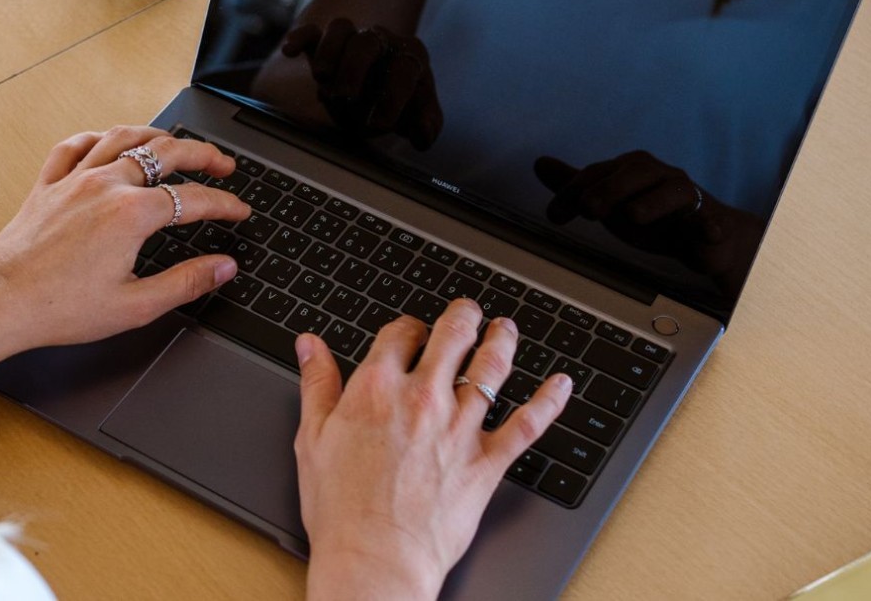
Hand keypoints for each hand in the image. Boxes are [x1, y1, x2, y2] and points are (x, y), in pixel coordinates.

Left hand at [0, 126, 251, 364]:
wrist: (1, 304)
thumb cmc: (60, 308)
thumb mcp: (135, 306)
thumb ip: (186, 282)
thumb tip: (223, 267)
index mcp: (130, 215)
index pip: (193, 199)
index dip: (224, 203)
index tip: (239, 210)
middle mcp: (104, 186)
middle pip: (164, 153)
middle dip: (202, 154)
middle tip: (223, 163)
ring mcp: (73, 181)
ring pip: (122, 138)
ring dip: (156, 135)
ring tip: (175, 143)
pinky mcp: (46, 186)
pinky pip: (74, 147)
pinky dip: (97, 138)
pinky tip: (107, 143)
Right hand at [281, 18, 443, 149]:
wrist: (377, 99)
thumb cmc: (400, 107)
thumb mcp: (418, 119)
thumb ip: (427, 126)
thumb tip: (424, 135)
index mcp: (411, 55)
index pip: (404, 67)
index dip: (393, 96)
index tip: (380, 123)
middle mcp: (382, 40)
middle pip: (368, 41)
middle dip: (355, 68)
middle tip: (346, 96)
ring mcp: (352, 39)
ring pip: (340, 28)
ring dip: (329, 52)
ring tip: (322, 79)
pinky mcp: (325, 43)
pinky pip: (311, 32)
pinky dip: (300, 37)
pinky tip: (290, 51)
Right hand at [296, 300, 571, 599]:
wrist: (375, 559)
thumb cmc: (341, 509)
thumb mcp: (313, 438)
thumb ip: (316, 385)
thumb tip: (310, 346)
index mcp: (377, 389)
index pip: (399, 334)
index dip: (407, 326)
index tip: (410, 331)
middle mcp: (423, 399)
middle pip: (452, 337)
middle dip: (462, 317)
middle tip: (467, 311)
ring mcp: (459, 429)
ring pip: (492, 368)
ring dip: (502, 340)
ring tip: (505, 329)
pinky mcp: (486, 462)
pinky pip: (527, 424)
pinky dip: (548, 401)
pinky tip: (559, 384)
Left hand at [533, 151, 763, 289]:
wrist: (703, 238)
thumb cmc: (651, 213)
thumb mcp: (609, 201)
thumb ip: (576, 184)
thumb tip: (539, 163)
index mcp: (632, 169)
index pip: (597, 173)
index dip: (572, 192)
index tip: (554, 216)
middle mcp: (660, 175)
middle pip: (635, 173)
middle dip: (610, 189)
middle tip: (589, 210)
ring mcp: (687, 197)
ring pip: (673, 191)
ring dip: (653, 202)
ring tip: (635, 215)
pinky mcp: (708, 221)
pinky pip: (710, 221)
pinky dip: (709, 227)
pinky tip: (708, 233)